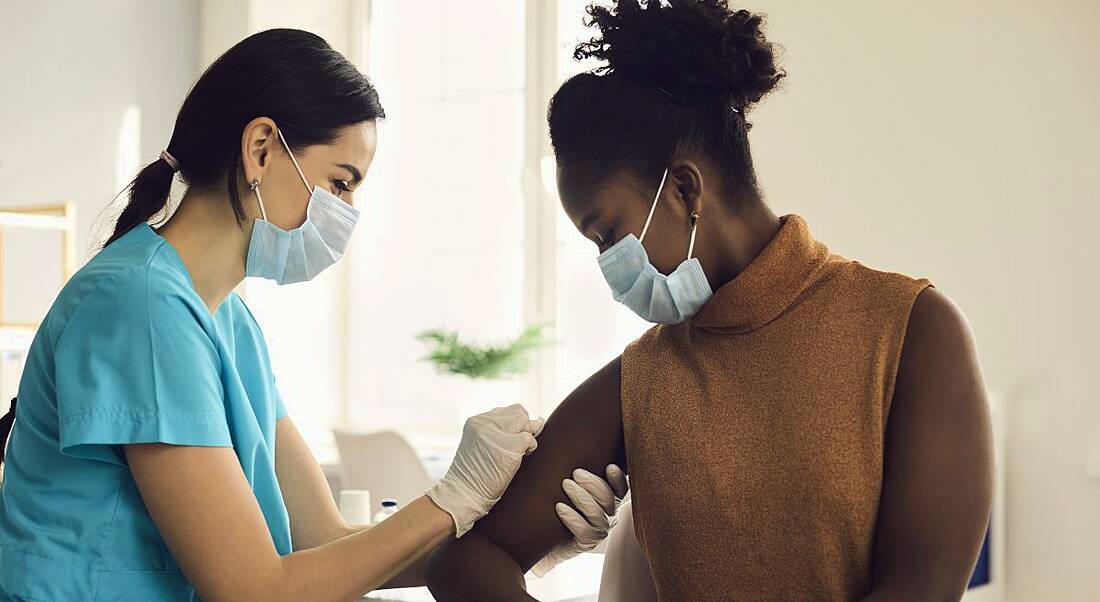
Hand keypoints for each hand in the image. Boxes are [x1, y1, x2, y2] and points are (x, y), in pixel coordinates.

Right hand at [426, 404, 544, 536]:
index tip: (511, 440)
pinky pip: (529, 440)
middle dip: (523, 427)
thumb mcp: (480, 445)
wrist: (463, 494)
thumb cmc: (475, 475)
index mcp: (476, 421)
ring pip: (525, 422)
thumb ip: (498, 431)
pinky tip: (520, 460)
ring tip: (517, 453)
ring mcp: (495, 434)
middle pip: (519, 411)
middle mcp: (484, 423)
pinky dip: (530, 449)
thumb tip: (536, 422)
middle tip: (517, 447)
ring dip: (526, 437)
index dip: (515, 425)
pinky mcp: (508, 446)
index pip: (508, 411)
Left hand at [532, 464, 628, 576]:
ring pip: (598, 514)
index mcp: (605, 496)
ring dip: (582, 498)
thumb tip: (551, 432)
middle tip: (576, 472)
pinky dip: (573, 519)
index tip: (609, 466)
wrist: (536, 532)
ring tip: (566, 484)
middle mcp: (606, 513)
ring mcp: (598, 529)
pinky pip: (586, 532)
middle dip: (594, 484)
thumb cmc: (548, 499)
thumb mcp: (557, 477)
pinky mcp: (586, 543)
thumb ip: (564, 459)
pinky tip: (559, 508)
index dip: (618, 478)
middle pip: (609, 498)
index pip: (620, 488)